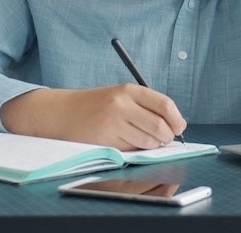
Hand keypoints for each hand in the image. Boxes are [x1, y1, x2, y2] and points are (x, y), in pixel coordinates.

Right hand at [0, 84, 186, 150]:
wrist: (61, 113)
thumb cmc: (96, 106)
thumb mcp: (120, 96)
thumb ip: (145, 106)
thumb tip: (174, 125)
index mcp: (129, 90)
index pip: (165, 105)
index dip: (177, 119)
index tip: (178, 127)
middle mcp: (122, 104)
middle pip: (160, 127)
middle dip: (167, 137)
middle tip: (163, 139)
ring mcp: (113, 123)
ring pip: (148, 142)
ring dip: (151, 146)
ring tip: (140, 140)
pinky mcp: (105, 140)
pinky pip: (132, 150)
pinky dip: (135, 151)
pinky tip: (125, 143)